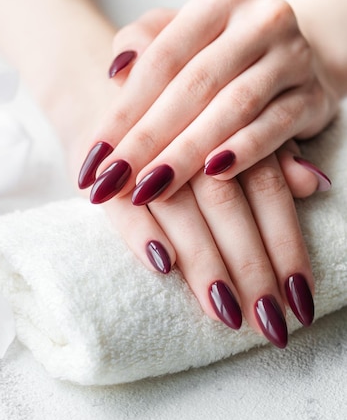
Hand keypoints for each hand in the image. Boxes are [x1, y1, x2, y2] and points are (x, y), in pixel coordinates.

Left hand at [78, 0, 337, 203]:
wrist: (290, 59)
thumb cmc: (218, 55)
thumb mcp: (178, 38)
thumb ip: (142, 45)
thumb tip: (115, 71)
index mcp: (217, 3)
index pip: (160, 60)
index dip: (123, 112)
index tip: (93, 159)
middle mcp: (258, 22)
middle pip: (193, 86)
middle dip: (148, 141)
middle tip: (114, 183)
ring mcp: (292, 58)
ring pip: (232, 109)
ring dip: (188, 153)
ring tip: (151, 188)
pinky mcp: (313, 98)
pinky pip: (277, 127)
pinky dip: (246, 151)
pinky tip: (214, 175)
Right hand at [105, 145, 317, 347]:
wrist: (114, 98)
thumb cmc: (186, 126)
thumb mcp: (235, 129)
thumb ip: (274, 156)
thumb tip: (315, 184)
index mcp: (230, 130)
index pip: (268, 192)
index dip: (286, 246)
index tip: (300, 297)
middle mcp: (191, 142)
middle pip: (227, 207)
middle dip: (249, 268)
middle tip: (267, 321)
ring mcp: (145, 156)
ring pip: (181, 210)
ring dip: (203, 262)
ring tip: (224, 311)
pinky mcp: (105, 171)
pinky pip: (122, 207)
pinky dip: (142, 234)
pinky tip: (163, 266)